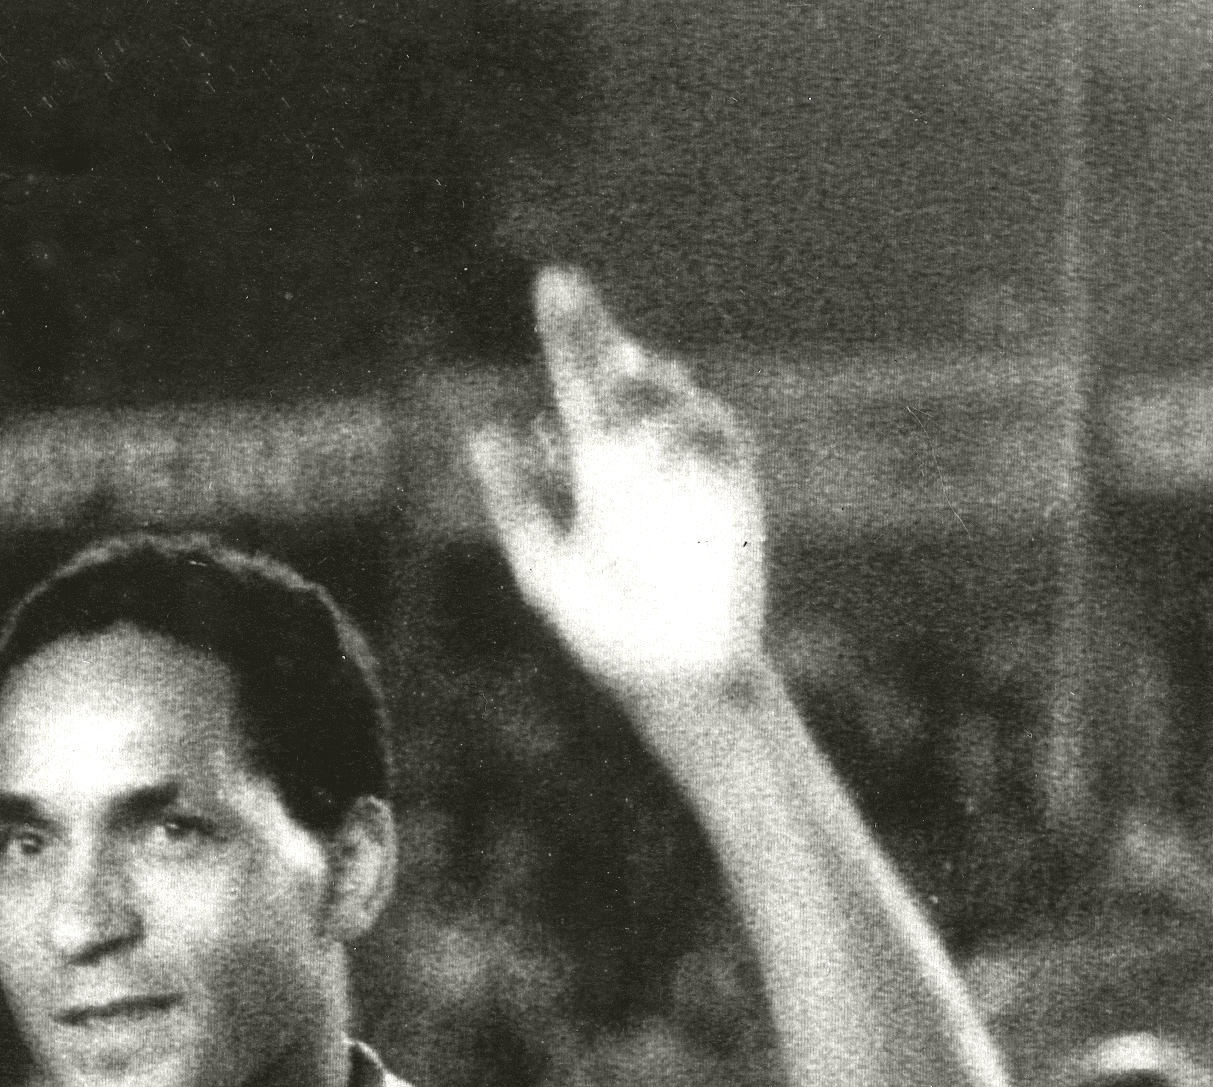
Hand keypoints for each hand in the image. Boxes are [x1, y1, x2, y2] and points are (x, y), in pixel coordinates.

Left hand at [468, 269, 767, 705]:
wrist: (677, 676)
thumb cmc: (609, 635)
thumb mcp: (546, 569)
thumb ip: (517, 503)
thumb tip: (482, 432)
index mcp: (594, 471)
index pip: (575, 388)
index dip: (565, 337)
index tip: (548, 286)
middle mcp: (639, 457)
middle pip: (617, 373)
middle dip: (591, 328)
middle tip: (558, 283)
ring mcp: (686, 467)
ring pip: (668, 391)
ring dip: (641, 375)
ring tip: (612, 375)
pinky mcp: (730, 485)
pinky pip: (715, 428)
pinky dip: (686, 420)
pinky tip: (649, 442)